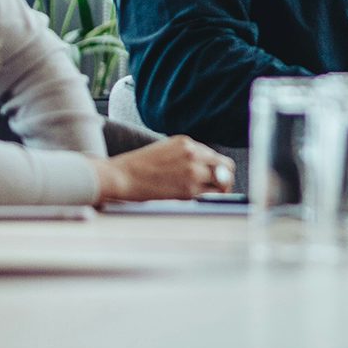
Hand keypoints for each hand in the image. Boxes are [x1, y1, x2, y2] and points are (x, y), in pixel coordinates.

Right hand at [93, 135, 234, 203]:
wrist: (121, 177)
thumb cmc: (139, 167)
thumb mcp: (165, 150)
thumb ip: (187, 155)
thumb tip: (207, 169)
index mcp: (187, 143)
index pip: (216, 157)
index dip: (220, 170)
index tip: (218, 179)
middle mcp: (194, 155)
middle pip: (226, 169)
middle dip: (226, 180)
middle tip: (222, 191)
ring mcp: (192, 172)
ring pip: (222, 184)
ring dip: (219, 192)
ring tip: (211, 199)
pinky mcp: (188, 191)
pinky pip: (209, 196)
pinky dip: (209, 200)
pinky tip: (201, 203)